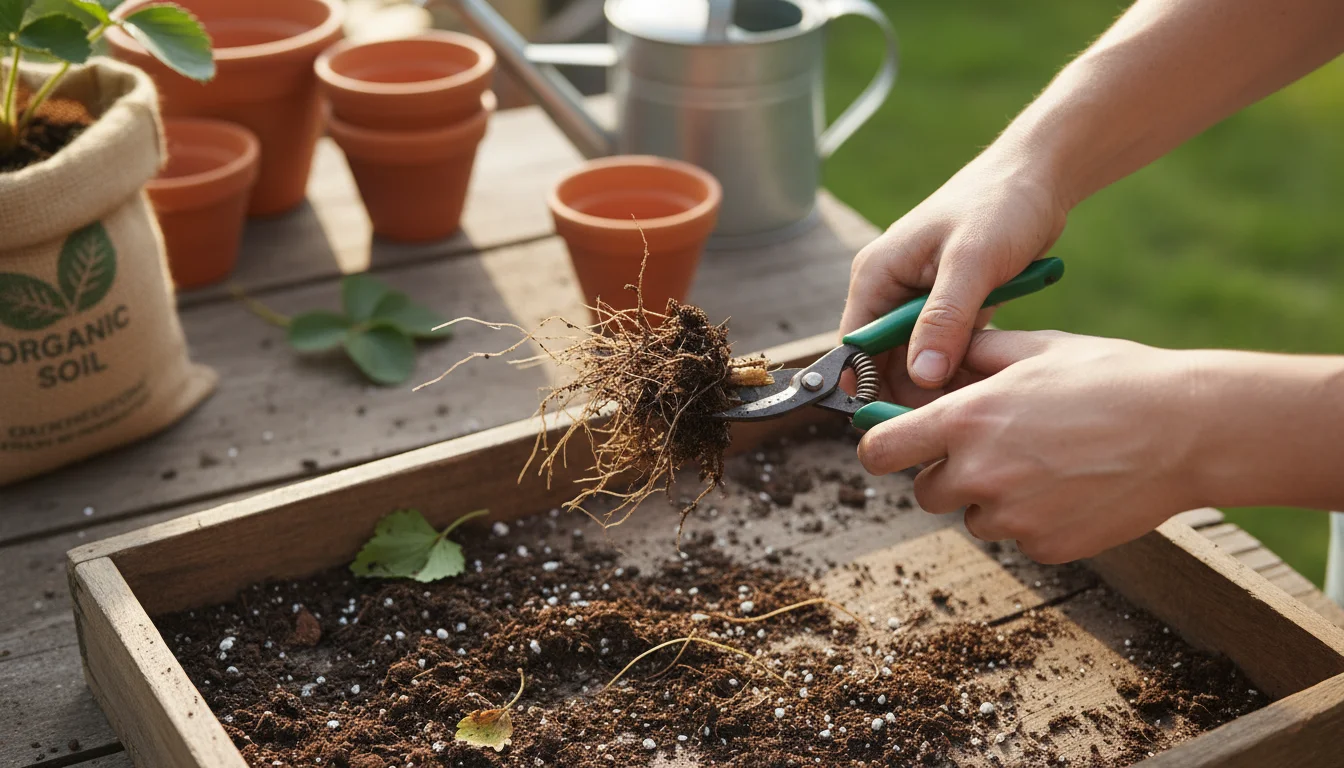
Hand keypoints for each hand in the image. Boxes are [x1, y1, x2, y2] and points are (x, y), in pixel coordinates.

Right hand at [840, 142, 1068, 392]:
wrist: (1039, 176)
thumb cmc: (1000, 204)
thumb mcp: (971, 262)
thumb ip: (944, 318)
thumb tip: (920, 375)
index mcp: (876, 275)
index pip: (853, 348)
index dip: (868, 388)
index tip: (899, 421)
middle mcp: (889, 290)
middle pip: (883, 362)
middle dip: (912, 390)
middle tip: (951, 414)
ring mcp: (919, 301)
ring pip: (916, 361)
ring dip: (941, 381)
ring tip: (975, 397)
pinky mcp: (949, 307)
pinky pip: (945, 350)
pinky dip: (961, 366)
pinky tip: (987, 379)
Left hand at [857, 330, 1205, 563]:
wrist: (1189, 429)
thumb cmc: (1114, 378)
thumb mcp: (1037, 349)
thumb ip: (975, 356)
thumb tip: (937, 358)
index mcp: (966, 420)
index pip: (879, 450)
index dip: (881, 447)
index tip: (892, 443)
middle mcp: (979, 473)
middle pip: (924, 491)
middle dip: (946, 473)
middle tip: (992, 449)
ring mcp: (1012, 517)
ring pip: (973, 517)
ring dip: (993, 498)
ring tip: (1047, 463)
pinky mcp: (1046, 546)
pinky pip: (1020, 538)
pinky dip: (1036, 520)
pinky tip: (1074, 488)